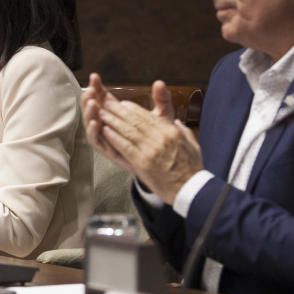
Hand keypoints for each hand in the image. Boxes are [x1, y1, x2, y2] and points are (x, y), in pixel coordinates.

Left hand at [83, 73, 201, 204]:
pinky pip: (125, 146)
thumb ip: (182, 131)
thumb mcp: (191, 143)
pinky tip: (106, 131)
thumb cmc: (191, 168)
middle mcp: (160, 137)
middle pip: (135, 120)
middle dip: (118, 111)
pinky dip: (114, 137)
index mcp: (171, 131)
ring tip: (102, 115)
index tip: (122, 104)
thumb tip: (176, 122)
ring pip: (128, 131)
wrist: (191, 189)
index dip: (132, 108)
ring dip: (112, 121)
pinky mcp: (142, 163)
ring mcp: (150, 149)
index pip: (147, 116)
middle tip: (106, 104)